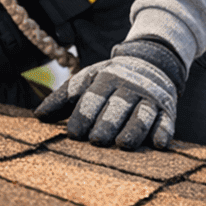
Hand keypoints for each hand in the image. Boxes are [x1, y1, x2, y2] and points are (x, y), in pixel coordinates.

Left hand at [35, 38, 183, 149]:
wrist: (151, 60)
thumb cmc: (110, 80)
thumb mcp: (87, 80)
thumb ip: (63, 98)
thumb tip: (38, 116)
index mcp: (106, 79)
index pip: (93, 97)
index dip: (83, 114)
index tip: (73, 133)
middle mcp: (128, 87)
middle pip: (117, 106)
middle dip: (107, 123)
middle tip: (97, 141)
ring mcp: (149, 97)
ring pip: (142, 114)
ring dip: (134, 129)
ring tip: (124, 145)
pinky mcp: (166, 108)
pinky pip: (166, 120)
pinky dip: (164, 131)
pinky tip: (159, 143)